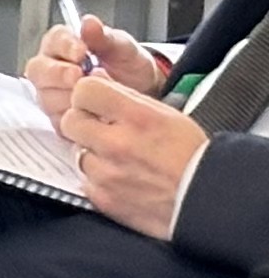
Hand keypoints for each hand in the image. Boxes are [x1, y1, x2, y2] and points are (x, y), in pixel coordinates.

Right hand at [28, 12, 166, 111]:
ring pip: (45, 96)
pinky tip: (92, 112)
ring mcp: (51, 94)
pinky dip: (74, 117)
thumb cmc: (128, 67)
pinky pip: (57, 119)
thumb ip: (105, 37)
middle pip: (38, 70)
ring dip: (68, 96)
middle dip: (58, 73)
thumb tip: (89, 23)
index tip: (81, 51)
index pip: (53, 41)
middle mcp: (49, 69)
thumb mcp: (123, 48)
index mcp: (61, 45)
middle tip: (79, 76)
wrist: (142, 93)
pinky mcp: (57, 118)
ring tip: (94, 95)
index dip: (64, 46)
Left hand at [64, 72, 208, 239]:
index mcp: (137, 118)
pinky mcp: (103, 198)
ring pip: (76, 152)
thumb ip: (127, 97)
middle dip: (83, 121)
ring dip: (92, 152)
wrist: (206, 199)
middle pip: (70, 120)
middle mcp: (117, 144)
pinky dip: (98, 178)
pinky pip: (85, 180)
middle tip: (101, 128)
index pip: (84, 91)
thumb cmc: (193, 155)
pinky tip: (120, 176)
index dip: (89, 94)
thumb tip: (95, 79)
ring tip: (118, 157)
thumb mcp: (167, 114)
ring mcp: (107, 173)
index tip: (95, 101)